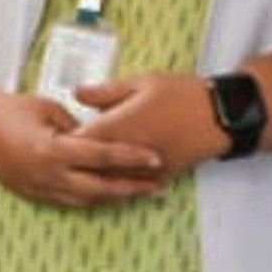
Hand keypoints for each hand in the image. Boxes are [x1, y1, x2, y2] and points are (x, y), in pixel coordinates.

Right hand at [0, 87, 169, 207]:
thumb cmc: (9, 110)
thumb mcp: (49, 108)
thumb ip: (78, 125)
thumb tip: (99, 137)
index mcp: (53, 150)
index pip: (102, 155)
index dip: (131, 157)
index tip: (155, 158)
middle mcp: (48, 175)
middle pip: (101, 187)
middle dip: (132, 188)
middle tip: (158, 186)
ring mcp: (41, 189)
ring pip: (88, 200)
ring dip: (115, 197)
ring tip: (140, 192)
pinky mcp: (35, 195)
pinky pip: (71, 202)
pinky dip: (93, 199)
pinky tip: (109, 195)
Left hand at [70, 73, 231, 179]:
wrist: (218, 116)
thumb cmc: (180, 94)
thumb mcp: (140, 83)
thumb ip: (104, 92)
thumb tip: (75, 93)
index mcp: (117, 127)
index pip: (77, 140)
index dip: (62, 139)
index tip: (53, 135)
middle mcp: (126, 154)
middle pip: (88, 166)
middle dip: (74, 161)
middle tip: (62, 157)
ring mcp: (142, 170)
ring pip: (107, 183)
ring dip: (93, 177)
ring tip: (78, 173)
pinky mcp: (158, 179)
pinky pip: (131, 189)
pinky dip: (117, 186)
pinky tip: (109, 183)